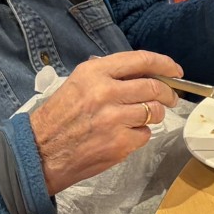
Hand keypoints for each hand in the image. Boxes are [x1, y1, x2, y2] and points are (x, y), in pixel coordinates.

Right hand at [28, 51, 184, 195]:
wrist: (38, 153)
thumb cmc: (57, 119)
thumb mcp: (77, 84)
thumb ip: (108, 76)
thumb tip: (144, 74)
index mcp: (94, 73)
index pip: (141, 60)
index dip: (164, 64)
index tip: (175, 70)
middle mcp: (106, 92)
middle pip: (155, 87)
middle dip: (168, 93)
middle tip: (170, 98)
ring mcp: (114, 118)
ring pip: (154, 111)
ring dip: (155, 115)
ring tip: (143, 117)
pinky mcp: (120, 142)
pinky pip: (145, 134)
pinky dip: (140, 135)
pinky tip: (124, 135)